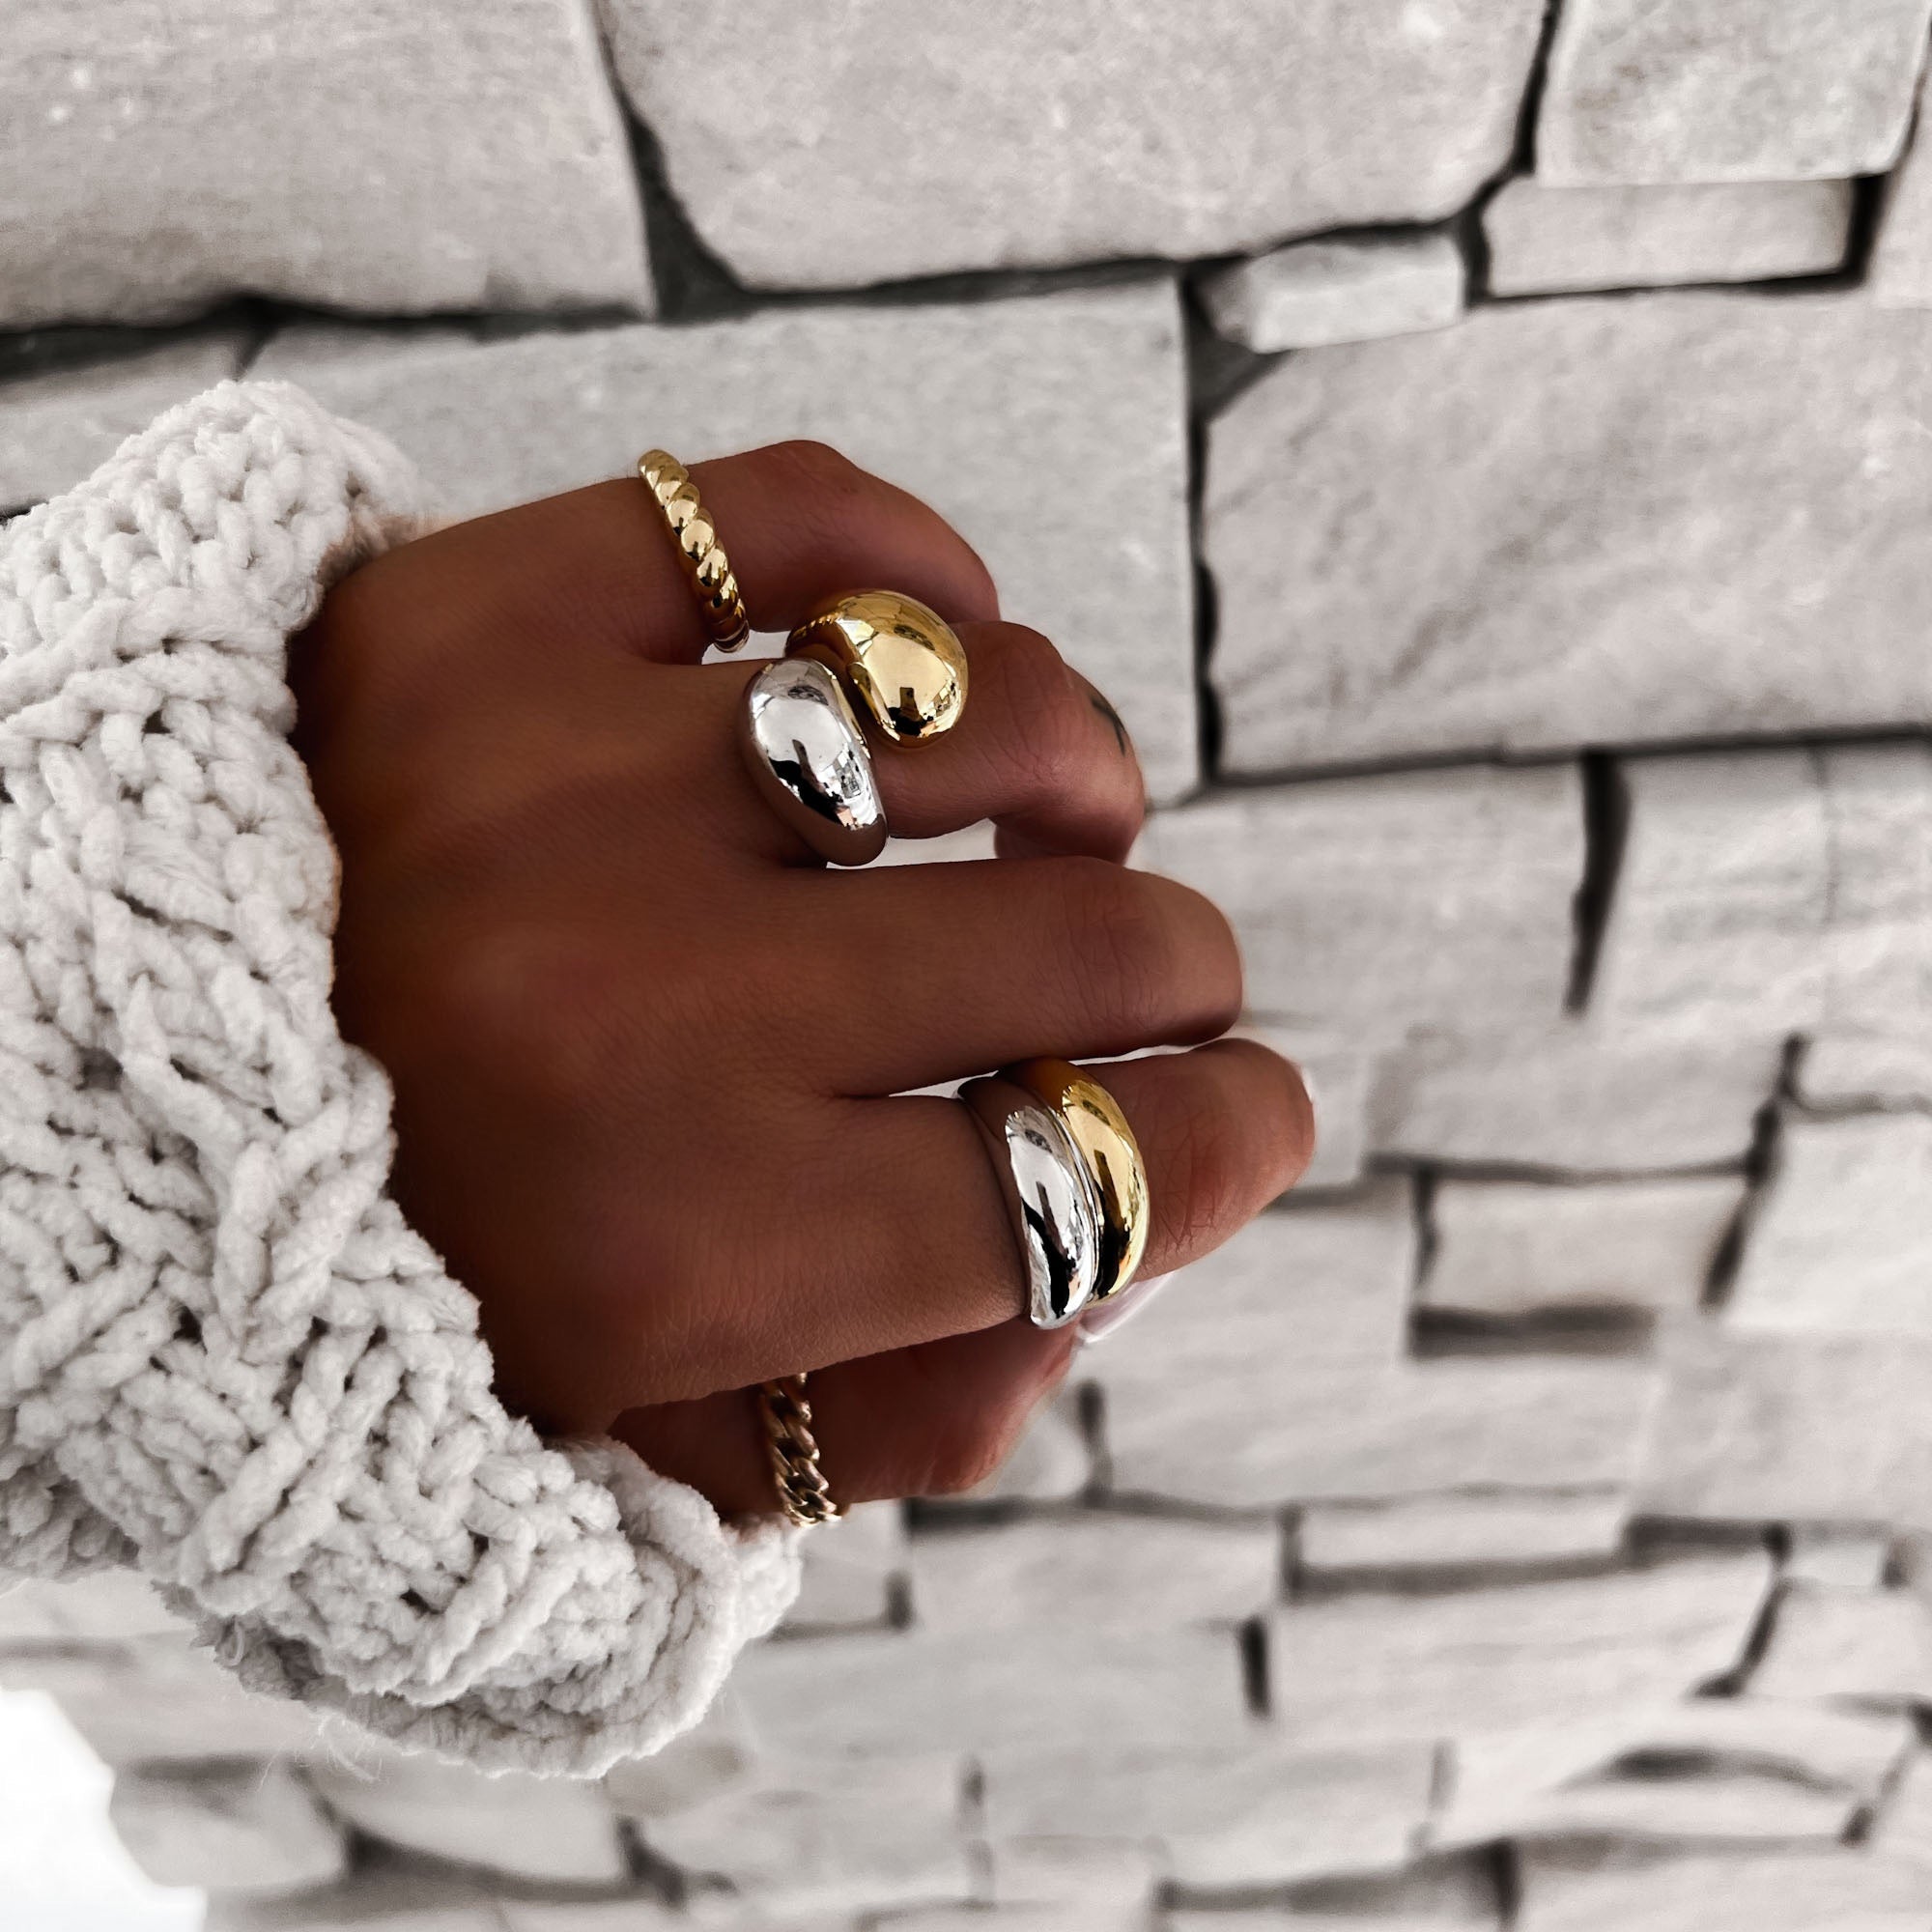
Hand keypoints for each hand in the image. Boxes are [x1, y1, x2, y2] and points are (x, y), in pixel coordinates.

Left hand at [288, 441, 1312, 1513]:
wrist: (66, 1083)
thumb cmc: (380, 1278)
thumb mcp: (621, 1444)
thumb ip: (888, 1414)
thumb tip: (1104, 1286)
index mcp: (681, 1245)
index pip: (1085, 1185)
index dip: (1227, 1148)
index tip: (1247, 1117)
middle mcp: (643, 1003)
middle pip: (1088, 947)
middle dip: (1183, 974)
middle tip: (1160, 973)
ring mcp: (568, 769)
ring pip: (992, 710)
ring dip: (1086, 770)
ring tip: (1060, 805)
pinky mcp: (487, 598)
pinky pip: (804, 516)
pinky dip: (927, 572)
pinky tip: (942, 639)